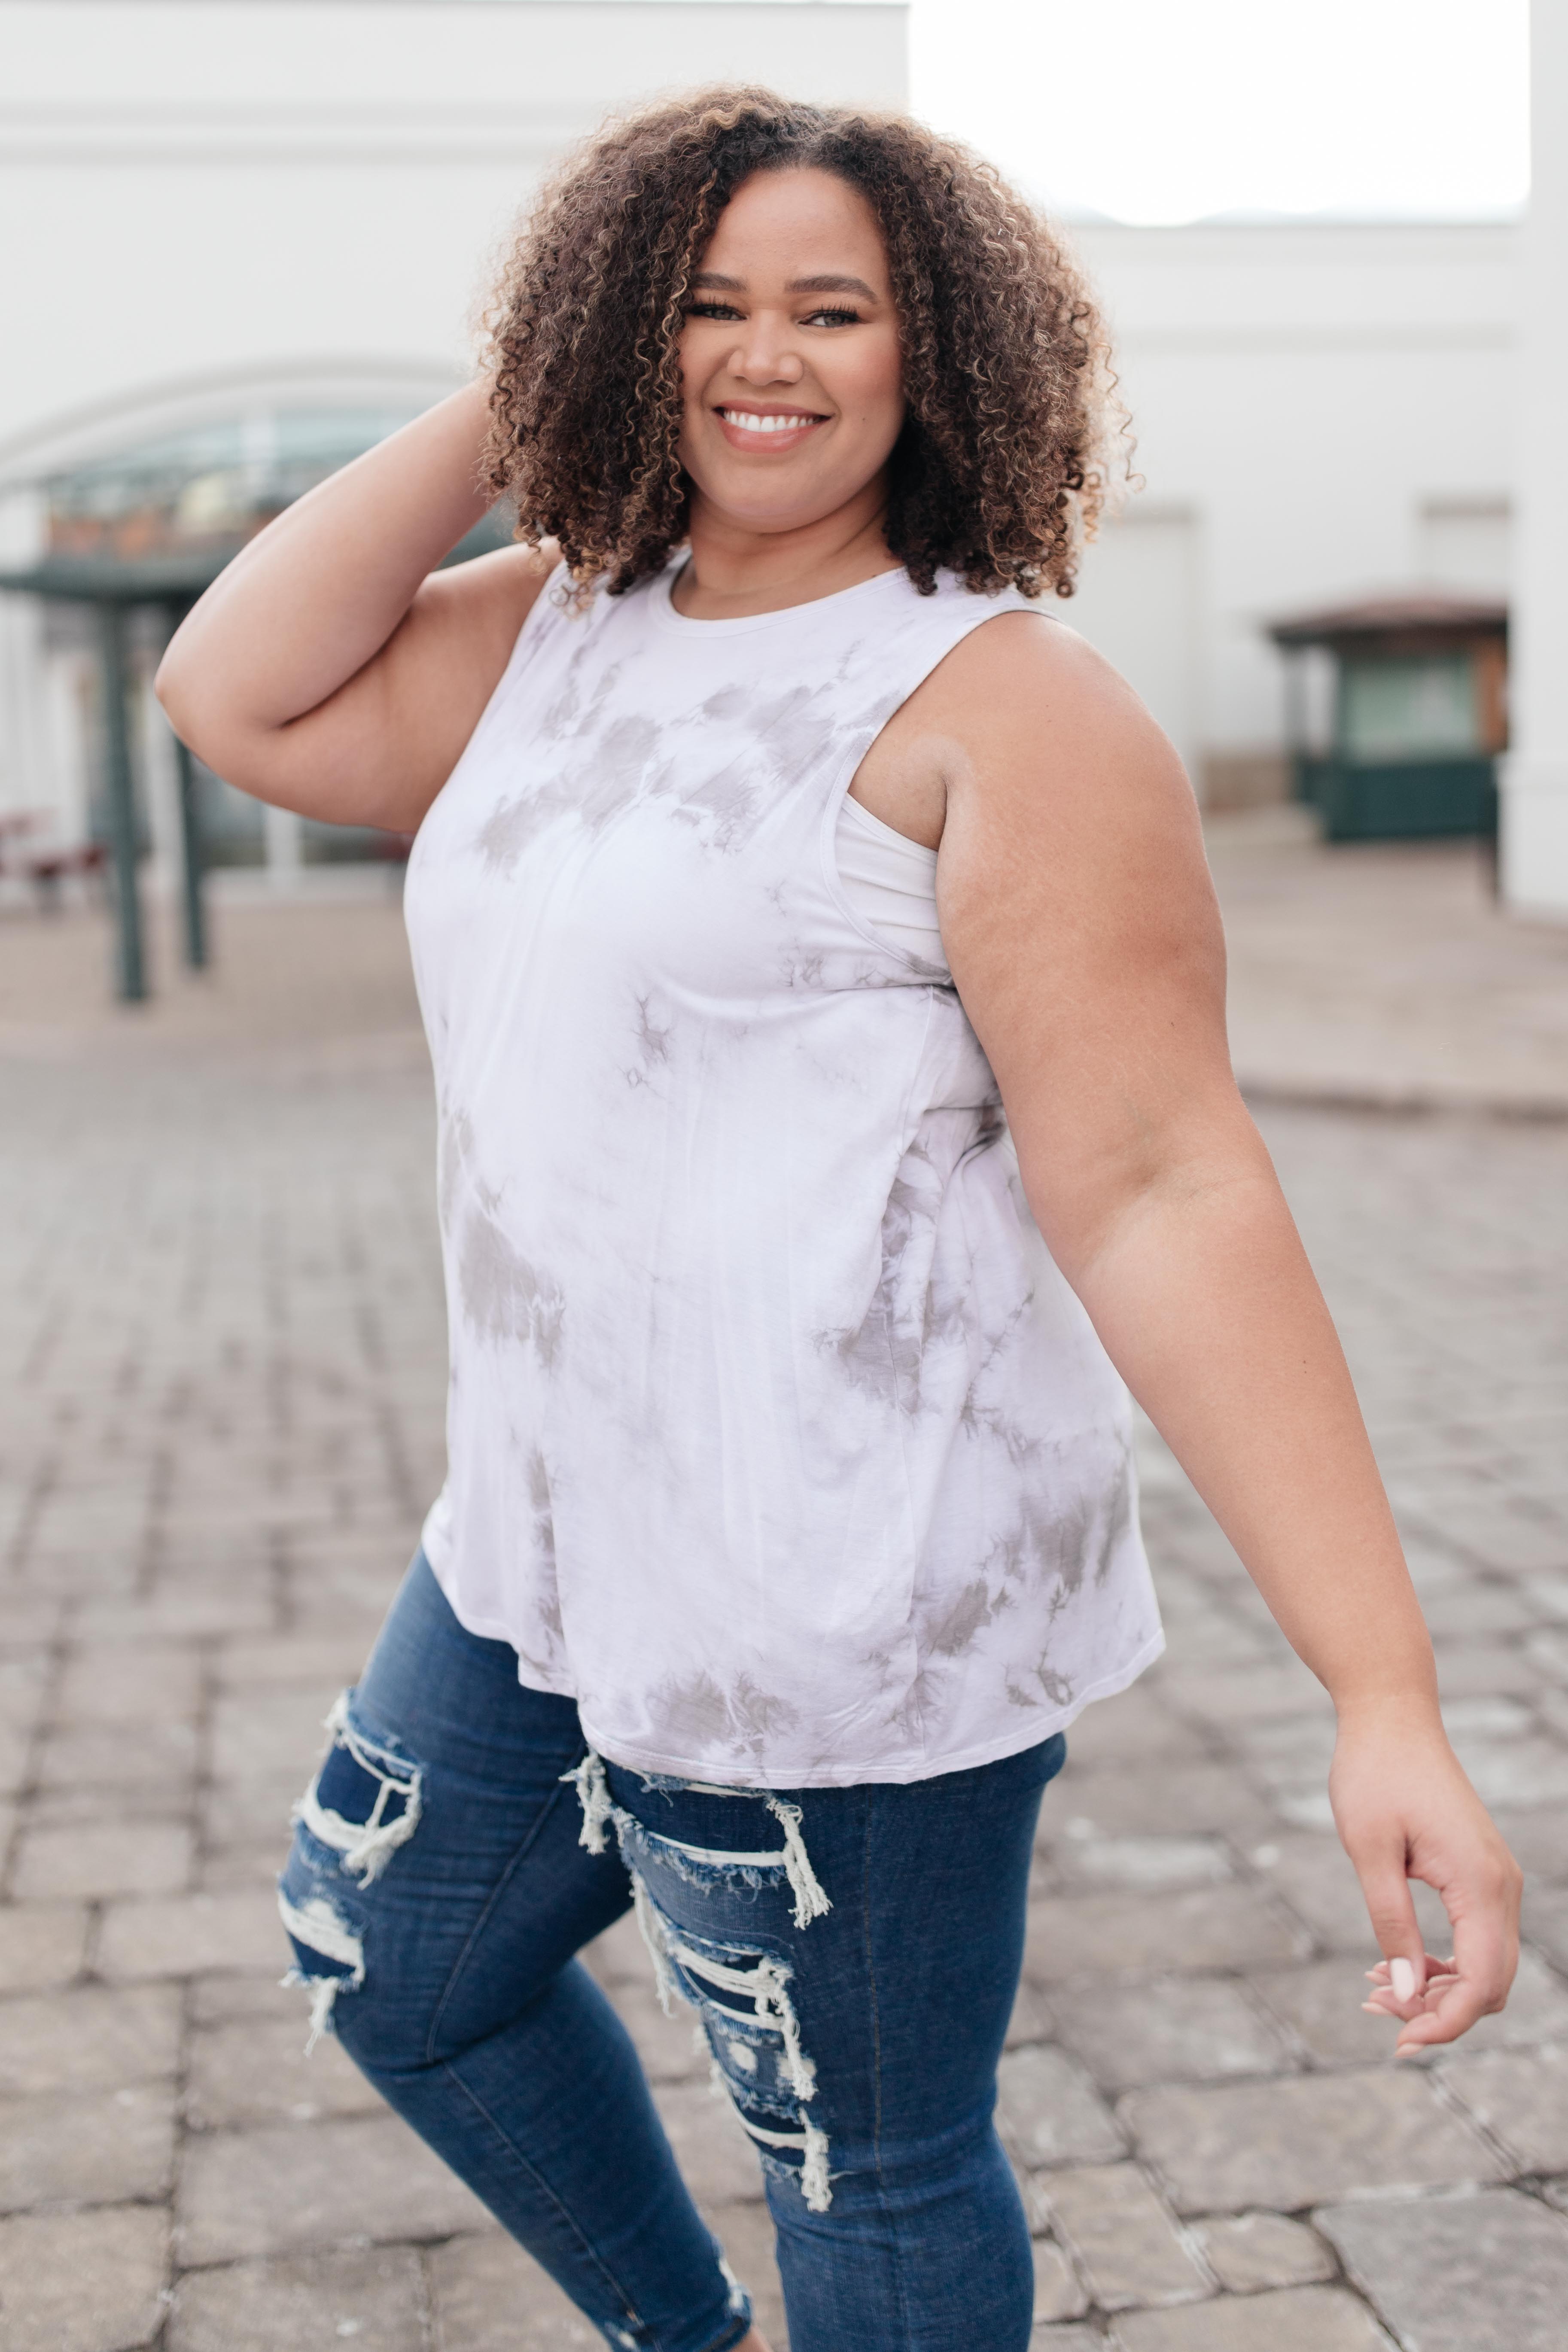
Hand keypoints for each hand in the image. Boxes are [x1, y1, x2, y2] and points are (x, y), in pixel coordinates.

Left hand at [1328, 1696, 1521, 2057]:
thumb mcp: (1369, 1851)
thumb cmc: (1374, 1774)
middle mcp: (1502, 1886)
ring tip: (1374, 1992)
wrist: (1392, 1718)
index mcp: (1480, 1882)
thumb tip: (1406, 1995)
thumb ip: (1391, 1924)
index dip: (1446, 2023)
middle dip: (1439, 2011)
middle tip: (1375, 2013)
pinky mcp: (1481, 1875)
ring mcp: (1496, 1880)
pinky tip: (1393, 1966)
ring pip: (1485, 1965)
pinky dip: (1442, 1963)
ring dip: (1438, 1990)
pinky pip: (1476, 1939)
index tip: (1398, 2043)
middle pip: (1491, 1983)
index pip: (1482, 1981)